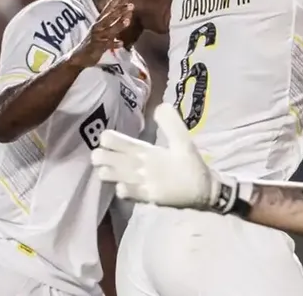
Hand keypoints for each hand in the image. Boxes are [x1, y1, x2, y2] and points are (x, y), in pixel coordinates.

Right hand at [67, 0, 132, 67]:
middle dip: (120, 10)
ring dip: (118, 25)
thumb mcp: (103, 31)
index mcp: (99, 21)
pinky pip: (106, 45)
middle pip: (110, 16)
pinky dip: (113, 44)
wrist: (78, 57)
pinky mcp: (96, 47)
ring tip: (128, 21)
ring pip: (109, 30)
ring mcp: (97, 37)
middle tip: (131, 4)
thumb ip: (114, 23)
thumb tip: (127, 15)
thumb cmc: (93, 42)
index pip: (109, 7)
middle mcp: (98, 27)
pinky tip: (121, 43)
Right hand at [92, 104, 221, 210]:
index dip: (109, 139)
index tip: (105, 138)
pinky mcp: (148, 196)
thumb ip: (171, 123)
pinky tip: (123, 187)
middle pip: (112, 159)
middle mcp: (138, 165)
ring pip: (116, 175)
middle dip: (102, 157)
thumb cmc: (190, 163)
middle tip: (99, 157)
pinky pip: (132, 193)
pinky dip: (125, 190)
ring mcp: (141, 181)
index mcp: (144, 150)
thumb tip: (159, 106)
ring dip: (109, 173)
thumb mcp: (181, 140)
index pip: (120, 142)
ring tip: (107, 171)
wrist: (203, 186)